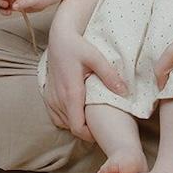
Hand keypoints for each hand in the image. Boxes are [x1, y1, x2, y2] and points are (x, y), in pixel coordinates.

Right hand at [43, 19, 128, 141]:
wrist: (59, 37)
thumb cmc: (78, 46)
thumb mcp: (96, 58)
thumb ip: (110, 76)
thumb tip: (125, 92)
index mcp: (71, 92)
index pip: (77, 127)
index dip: (90, 135)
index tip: (102, 130)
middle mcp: (58, 99)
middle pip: (72, 127)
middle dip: (86, 130)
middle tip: (101, 123)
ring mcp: (51, 98)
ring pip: (63, 123)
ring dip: (76, 123)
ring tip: (91, 115)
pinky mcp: (47, 96)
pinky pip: (55, 117)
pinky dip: (66, 118)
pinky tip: (77, 109)